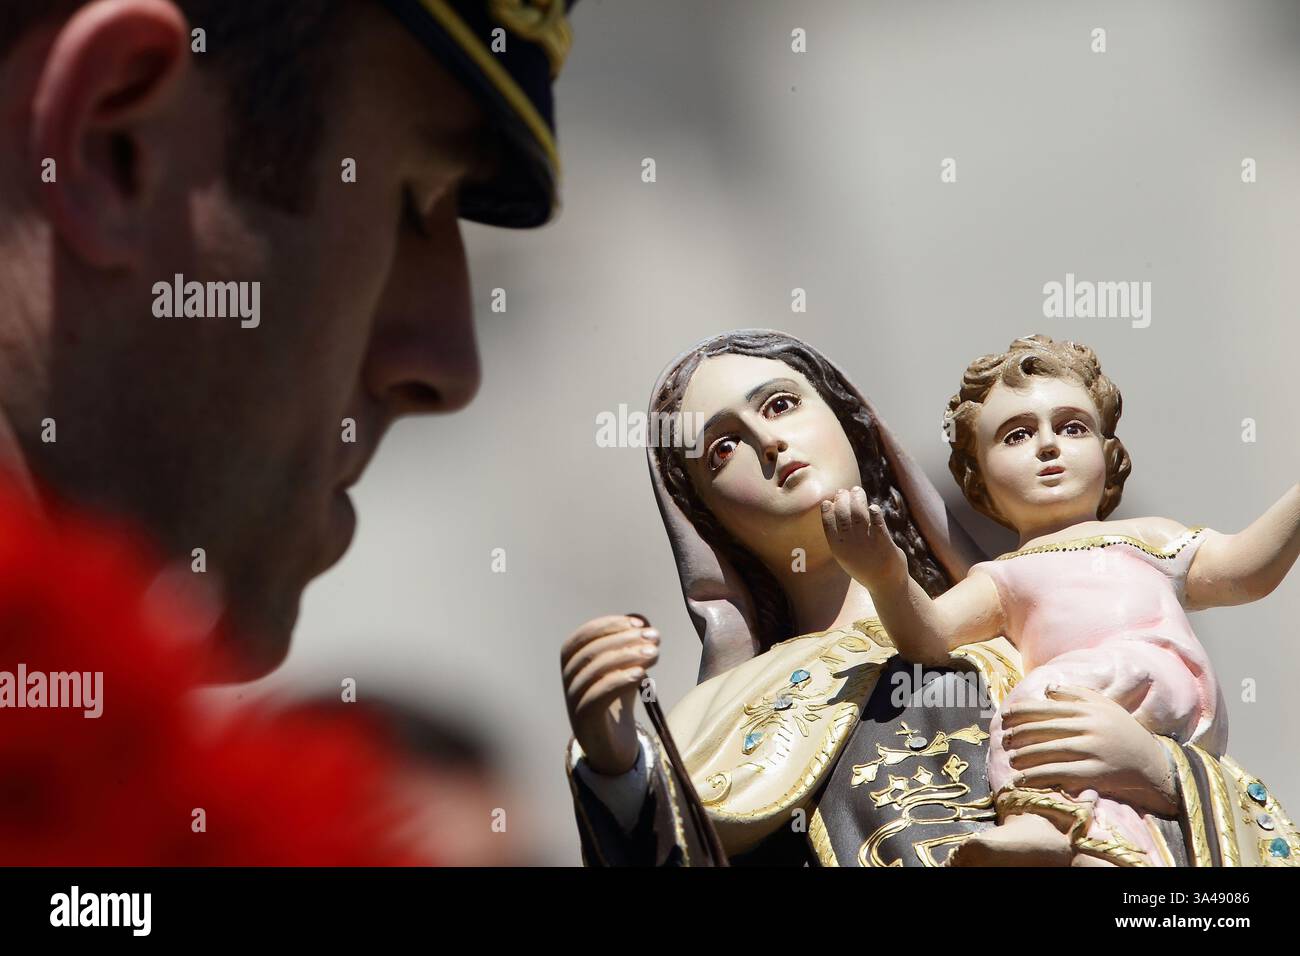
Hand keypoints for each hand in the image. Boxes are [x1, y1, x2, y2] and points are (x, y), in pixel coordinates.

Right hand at [560, 614, 659, 775]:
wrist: (612, 747)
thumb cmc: (617, 702)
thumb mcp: (625, 669)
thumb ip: (632, 645)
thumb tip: (643, 621)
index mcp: (572, 662)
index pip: (584, 635)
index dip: (610, 625)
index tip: (639, 624)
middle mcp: (567, 679)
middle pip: (591, 651)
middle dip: (624, 639)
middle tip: (654, 638)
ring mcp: (573, 700)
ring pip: (593, 671)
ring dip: (626, 657)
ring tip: (654, 653)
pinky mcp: (584, 720)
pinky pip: (596, 696)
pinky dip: (618, 681)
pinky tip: (641, 675)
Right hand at [821, 487, 905, 589]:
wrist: (885, 584)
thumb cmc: (864, 565)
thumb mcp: (846, 555)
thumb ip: (841, 535)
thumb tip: (836, 507)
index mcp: (839, 550)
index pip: (828, 524)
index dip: (827, 510)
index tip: (829, 501)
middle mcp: (851, 546)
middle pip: (843, 515)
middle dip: (842, 499)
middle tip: (844, 492)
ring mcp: (867, 544)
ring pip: (859, 514)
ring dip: (857, 499)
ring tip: (857, 491)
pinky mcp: (885, 543)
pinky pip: (878, 522)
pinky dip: (874, 511)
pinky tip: (873, 507)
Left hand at [1001, 685, 1178, 815]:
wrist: (1151, 761)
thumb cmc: (1122, 730)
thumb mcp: (1104, 706)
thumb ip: (1077, 694)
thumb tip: (1048, 689)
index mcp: (1089, 709)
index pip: (1048, 708)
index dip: (1023, 712)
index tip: (1006, 715)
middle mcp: (1090, 727)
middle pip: (1045, 728)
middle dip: (1020, 732)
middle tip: (1004, 737)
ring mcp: (1092, 750)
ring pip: (1049, 750)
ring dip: (1025, 754)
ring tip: (1011, 757)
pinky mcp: (1094, 773)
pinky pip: (1059, 773)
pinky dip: (1037, 776)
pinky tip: (1021, 779)